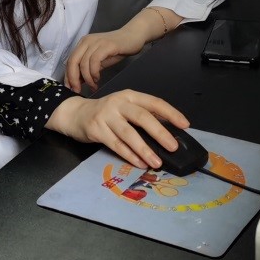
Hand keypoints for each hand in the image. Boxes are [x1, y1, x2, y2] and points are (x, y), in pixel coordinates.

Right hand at [46, 91, 187, 168]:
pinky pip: (115, 145)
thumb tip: (168, 131)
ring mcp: (106, 116)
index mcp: (129, 95)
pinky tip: (140, 163)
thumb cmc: (105, 113)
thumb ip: (142, 115)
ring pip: (128, 133)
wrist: (74, 114)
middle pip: (142, 117)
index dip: (170, 113)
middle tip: (173, 146)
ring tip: (157, 162)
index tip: (185, 125)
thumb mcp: (124, 107)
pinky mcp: (96, 130)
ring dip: (144, 149)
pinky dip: (129, 155)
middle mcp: (118, 103)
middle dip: (160, 132)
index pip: (153, 102)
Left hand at [65, 26, 144, 92]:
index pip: (70, 61)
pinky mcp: (106, 45)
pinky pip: (95, 60)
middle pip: (73, 62)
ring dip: (87, 78)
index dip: (68, 76)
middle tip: (78, 90)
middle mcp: (86, 41)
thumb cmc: (116, 49)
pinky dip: (94, 72)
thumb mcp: (99, 60)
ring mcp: (96, 42)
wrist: (133, 36)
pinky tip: (98, 78)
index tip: (71, 88)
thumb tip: (78, 82)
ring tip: (93, 86)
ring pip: (83, 63)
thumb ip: (88, 68)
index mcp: (82, 44)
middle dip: (74, 79)